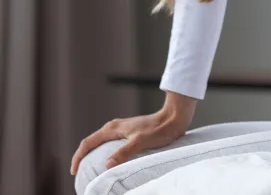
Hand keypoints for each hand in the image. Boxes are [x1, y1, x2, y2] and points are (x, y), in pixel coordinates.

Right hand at [70, 91, 196, 174]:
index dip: (78, 157)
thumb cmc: (160, 129)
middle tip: (79, 174)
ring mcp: (121, 129)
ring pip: (100, 143)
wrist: (174, 117)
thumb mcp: (141, 142)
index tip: (74, 172)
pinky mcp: (129, 132)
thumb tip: (107, 165)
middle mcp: (114, 127)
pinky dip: (104, 153)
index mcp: (112, 128)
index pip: (87, 143)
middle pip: (91, 143)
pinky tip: (110, 162)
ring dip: (93, 155)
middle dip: (83, 157)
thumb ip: (124, 152)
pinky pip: (110, 143)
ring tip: (91, 170)